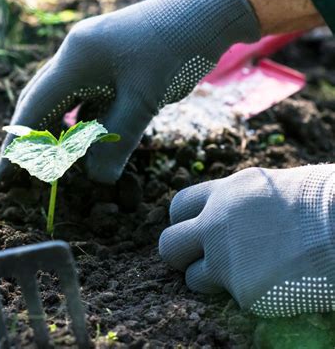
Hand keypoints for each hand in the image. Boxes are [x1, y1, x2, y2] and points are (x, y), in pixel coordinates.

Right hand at [0, 0, 259, 183]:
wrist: (205, 15)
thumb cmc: (174, 51)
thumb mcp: (144, 100)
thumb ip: (117, 141)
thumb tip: (98, 180)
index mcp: (76, 59)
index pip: (34, 107)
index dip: (18, 144)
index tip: (4, 174)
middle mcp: (76, 56)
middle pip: (42, 102)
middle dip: (33, 138)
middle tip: (25, 171)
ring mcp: (92, 59)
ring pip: (66, 102)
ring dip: (63, 132)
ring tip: (59, 162)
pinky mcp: (109, 65)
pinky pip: (88, 99)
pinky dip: (87, 123)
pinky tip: (94, 140)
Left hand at [159, 165, 334, 317]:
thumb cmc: (318, 202)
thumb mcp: (269, 187)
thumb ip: (239, 201)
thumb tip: (229, 211)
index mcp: (224, 193)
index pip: (179, 205)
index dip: (184, 221)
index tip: (197, 229)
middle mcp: (215, 223)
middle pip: (168, 244)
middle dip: (180, 255)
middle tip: (202, 258)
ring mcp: (224, 257)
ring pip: (190, 278)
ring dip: (208, 280)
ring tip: (241, 274)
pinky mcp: (241, 288)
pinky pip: (229, 298)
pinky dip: (244, 295)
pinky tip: (270, 284)